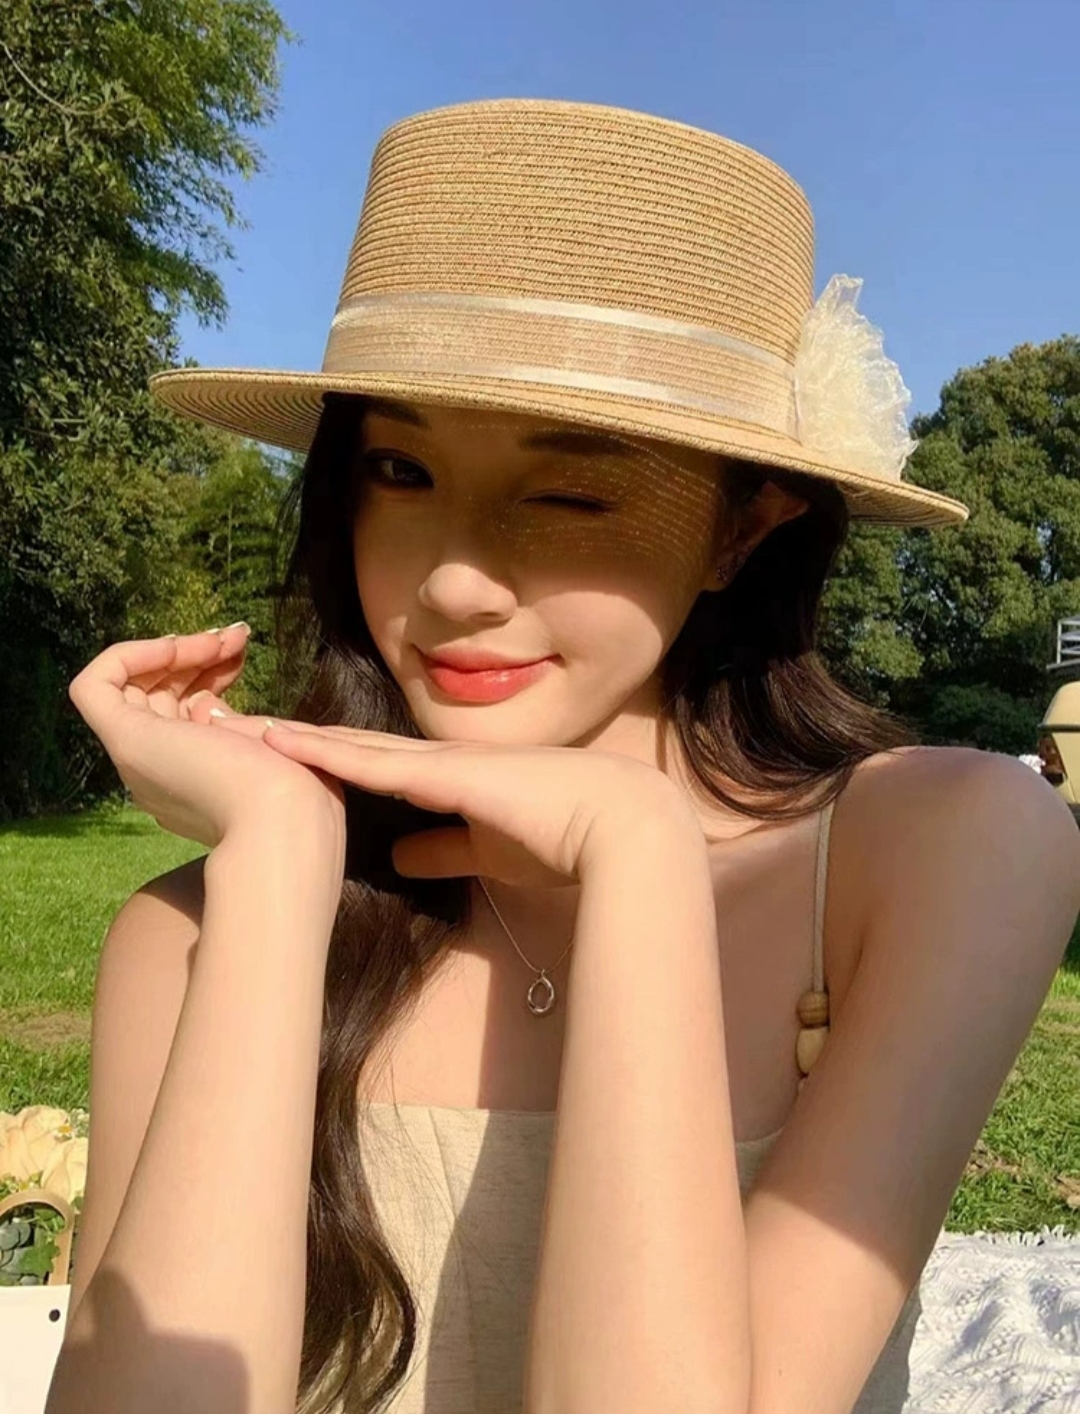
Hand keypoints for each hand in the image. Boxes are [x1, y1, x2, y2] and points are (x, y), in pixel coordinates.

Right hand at [67, 628, 345, 851]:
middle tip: (236, 637)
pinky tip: (178, 646)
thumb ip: (236, 728)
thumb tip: (204, 703)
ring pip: (129, 688)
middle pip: (156, 698)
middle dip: (193, 655)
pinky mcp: (126, 741)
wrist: (288, 821)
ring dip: (173, 649)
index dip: (207, 674)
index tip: (243, 653)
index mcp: (194, 782)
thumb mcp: (269, 750)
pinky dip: (129, 655)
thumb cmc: (298, 792)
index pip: (181, 713)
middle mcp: (159, 772)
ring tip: (223, 639)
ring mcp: (139, 758)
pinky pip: (94, 686)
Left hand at [205, 713, 699, 888]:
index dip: (325, 758)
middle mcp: (437, 762)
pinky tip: (283, 744)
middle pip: (349, 747)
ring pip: (350, 746)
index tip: (277, 754)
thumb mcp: (489, 850)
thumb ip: (444, 848)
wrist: (621, 826)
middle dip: (293, 738)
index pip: (374, 765)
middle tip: (234, 724)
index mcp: (449, 779)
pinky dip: (326, 754)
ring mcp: (440, 763)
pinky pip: (373, 763)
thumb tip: (399, 859)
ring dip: (294, 738)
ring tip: (237, 724)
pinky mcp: (446, 775)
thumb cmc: (566, 838)